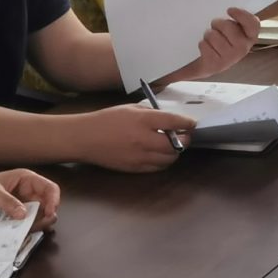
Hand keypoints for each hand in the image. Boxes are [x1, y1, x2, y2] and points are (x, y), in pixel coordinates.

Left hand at [0, 169, 61, 230]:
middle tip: (38, 226)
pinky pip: (26, 223)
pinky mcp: (15, 215)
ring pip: (39, 216)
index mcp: (26, 179)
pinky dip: (26, 228)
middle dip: (46, 216)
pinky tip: (20, 232)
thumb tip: (23, 214)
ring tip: (27, 230)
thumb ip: (8, 202)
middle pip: (47, 204)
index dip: (53, 200)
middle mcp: (28, 192)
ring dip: (36, 224)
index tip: (49, 213)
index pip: (50, 188)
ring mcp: (23, 204)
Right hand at [81, 103, 196, 171]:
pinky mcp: (135, 168)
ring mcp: (140, 156)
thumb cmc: (106, 120)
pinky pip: (157, 167)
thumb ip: (151, 114)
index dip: (187, 123)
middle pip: (176, 145)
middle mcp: (144, 140)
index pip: (174, 122)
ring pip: (169, 159)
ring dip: (175, 152)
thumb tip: (168, 120)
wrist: (85, 138)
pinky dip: (163, 161)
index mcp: (143, 120)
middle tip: (185, 136)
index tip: (192, 124)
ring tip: (173, 145)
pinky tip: (160, 154)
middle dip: (185, 140)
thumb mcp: (130, 109)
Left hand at [174, 7, 260, 77]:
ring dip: (208, 35)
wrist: (210, 64)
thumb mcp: (233, 28)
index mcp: (250, 37)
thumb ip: (236, 19)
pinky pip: (203, 45)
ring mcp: (230, 58)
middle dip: (218, 23)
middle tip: (216, 27)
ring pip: (212, 35)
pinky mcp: (216, 65)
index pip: (252, 24)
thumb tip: (230, 8)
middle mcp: (243, 48)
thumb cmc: (223, 39)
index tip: (229, 10)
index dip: (241, 15)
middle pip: (227, 26)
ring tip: (211, 40)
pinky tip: (207, 49)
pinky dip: (202, 44)